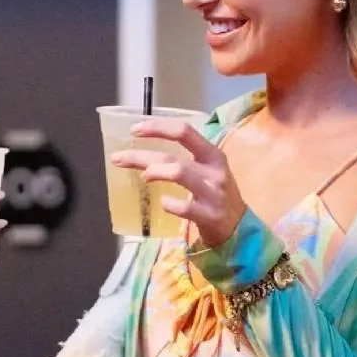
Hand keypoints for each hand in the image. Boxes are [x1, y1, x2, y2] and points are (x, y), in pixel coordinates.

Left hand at [111, 119, 245, 246]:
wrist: (239, 228)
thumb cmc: (214, 195)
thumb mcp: (205, 171)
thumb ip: (181, 161)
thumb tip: (143, 158)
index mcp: (212, 154)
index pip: (184, 131)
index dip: (157, 128)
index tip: (134, 130)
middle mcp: (214, 170)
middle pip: (172, 156)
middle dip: (140, 156)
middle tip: (117, 158)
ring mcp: (213, 193)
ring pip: (179, 173)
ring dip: (154, 172)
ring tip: (143, 178)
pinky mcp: (210, 215)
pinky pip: (184, 206)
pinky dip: (169, 204)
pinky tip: (163, 203)